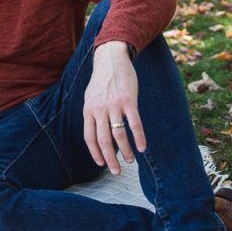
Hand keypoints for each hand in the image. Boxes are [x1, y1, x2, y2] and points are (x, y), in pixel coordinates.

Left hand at [82, 41, 146, 174]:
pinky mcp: (128, 101)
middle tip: (117, 171)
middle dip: (110, 159)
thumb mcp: (90, 97)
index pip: (89, 137)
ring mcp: (114, 105)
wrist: (111, 59)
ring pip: (119, 135)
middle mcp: (99, 109)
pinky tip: (143, 147)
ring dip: (126, 151)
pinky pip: (134, 124)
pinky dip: (139, 138)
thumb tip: (96, 134)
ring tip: (131, 160)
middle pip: (103, 140)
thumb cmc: (102, 81)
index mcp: (88, 110)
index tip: (101, 163)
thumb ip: (93, 114)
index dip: (95, 153)